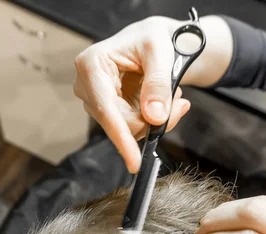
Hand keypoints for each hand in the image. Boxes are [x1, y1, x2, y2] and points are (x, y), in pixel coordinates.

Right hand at [74, 15, 231, 172]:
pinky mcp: (107, 110)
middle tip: (179, 104)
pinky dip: (151, 118)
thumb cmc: (153, 39)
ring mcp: (95, 100)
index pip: (106, 110)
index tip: (134, 161)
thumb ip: (158, 84)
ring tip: (169, 95)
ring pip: (128, 129)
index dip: (121, 138)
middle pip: (119, 124)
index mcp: (92, 65)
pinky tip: (159, 101)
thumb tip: (154, 116)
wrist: (153, 41)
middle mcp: (87, 85)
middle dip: (152, 120)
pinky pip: (132, 127)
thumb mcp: (161, 52)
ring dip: (155, 118)